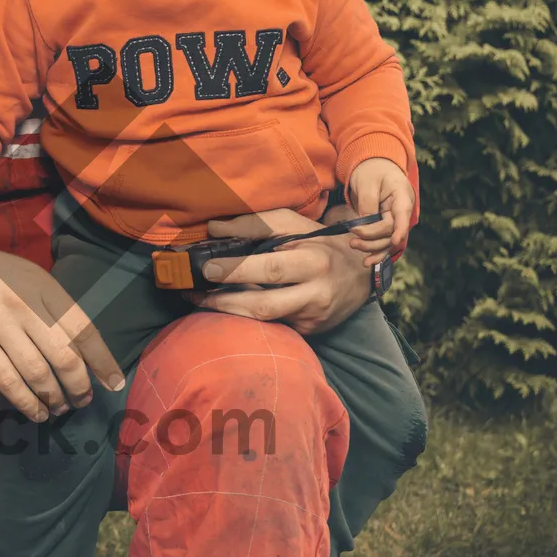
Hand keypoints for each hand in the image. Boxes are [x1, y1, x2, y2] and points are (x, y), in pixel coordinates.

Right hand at [0, 221, 123, 420]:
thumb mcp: (29, 276)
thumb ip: (54, 307)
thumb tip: (81, 347)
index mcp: (45, 288)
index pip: (84, 329)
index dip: (103, 361)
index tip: (115, 384)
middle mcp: (27, 307)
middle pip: (65, 357)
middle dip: (79, 386)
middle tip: (83, 400)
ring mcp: (0, 326)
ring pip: (38, 373)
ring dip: (54, 398)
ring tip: (60, 409)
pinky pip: (7, 381)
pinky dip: (26, 403)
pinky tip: (36, 412)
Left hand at [191, 207, 371, 335]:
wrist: (363, 276)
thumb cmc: (325, 244)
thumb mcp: (298, 225)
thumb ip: (256, 224)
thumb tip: (215, 228)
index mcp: (315, 262)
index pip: (271, 269)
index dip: (237, 270)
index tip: (207, 268)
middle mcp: (316, 294)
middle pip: (263, 305)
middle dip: (224, 301)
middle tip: (194, 292)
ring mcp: (312, 318)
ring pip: (264, 321)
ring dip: (229, 312)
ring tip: (200, 300)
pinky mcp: (309, 332)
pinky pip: (273, 327)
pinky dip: (247, 318)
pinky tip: (227, 308)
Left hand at [347, 159, 414, 257]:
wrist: (373, 167)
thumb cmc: (371, 170)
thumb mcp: (367, 182)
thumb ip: (368, 202)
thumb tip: (365, 222)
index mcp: (402, 196)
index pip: (403, 215)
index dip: (399, 229)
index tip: (394, 241)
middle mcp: (402, 211)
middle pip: (391, 231)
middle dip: (372, 238)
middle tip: (352, 241)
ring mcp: (395, 220)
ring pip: (388, 241)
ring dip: (372, 248)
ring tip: (353, 245)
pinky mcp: (386, 226)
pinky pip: (384, 242)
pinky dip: (376, 252)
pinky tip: (367, 262)